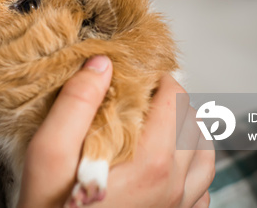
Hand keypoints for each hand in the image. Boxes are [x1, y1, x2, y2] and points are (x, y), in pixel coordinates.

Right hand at [18, 58, 214, 207]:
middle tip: (150, 94)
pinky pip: (201, 192)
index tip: (145, 74)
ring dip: (192, 134)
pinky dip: (194, 170)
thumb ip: (76, 104)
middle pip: (195, 127)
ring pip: (207, 161)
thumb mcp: (49, 153)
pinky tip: (170, 165)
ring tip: (167, 123)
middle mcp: (173, 188)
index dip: (163, 80)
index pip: (175, 104)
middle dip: (176, 103)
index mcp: (150, 164)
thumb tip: (102, 64)